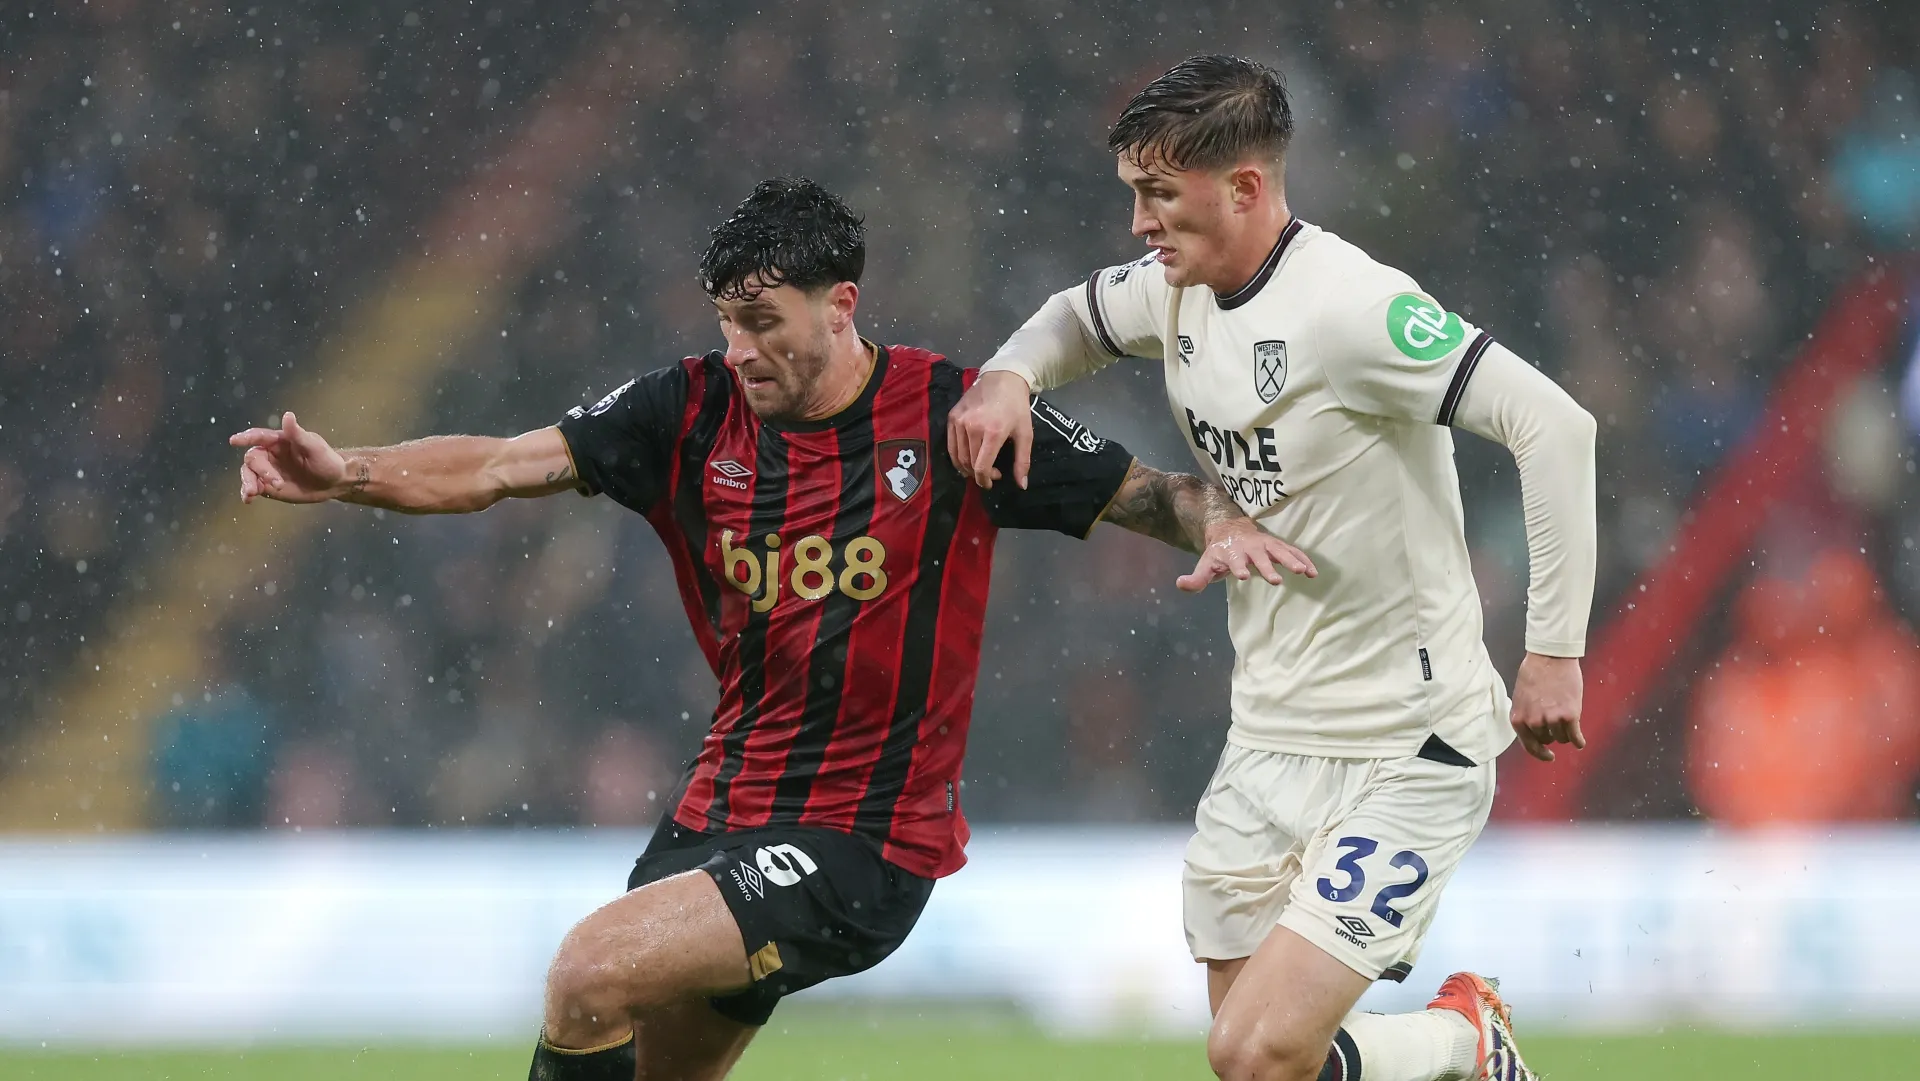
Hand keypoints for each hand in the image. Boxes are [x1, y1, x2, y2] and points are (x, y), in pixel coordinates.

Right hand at [228, 412, 350, 503]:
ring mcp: (267, 471)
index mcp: (279, 441)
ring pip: (248, 473)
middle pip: (253, 458)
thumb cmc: (326, 460)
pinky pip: (253, 487)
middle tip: (276, 483)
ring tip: (252, 493)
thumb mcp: (315, 447)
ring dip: (248, 482)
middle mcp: (270, 454)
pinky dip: (248, 492)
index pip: (259, 436)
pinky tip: (248, 499)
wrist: (333, 483)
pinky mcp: (268, 486)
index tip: (234, 441)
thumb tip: (288, 415)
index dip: (246, 437)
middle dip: (260, 470)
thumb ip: (298, 434)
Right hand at [947, 370, 1032, 488]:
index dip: (985, 480)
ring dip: (967, 467)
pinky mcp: (952, 417)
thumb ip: (1022, 460)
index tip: (993, 482)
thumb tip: (1022, 486)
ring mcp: (959, 421)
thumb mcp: (1025, 433)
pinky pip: (951, 444)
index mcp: (993, 432)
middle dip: (979, 474)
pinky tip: (965, 459)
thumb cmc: (1016, 406)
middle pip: (970, 463)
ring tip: (978, 468)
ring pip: (958, 456)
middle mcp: (972, 427)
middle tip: (991, 473)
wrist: (1002, 378)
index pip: (981, 466)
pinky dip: (956, 456)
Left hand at [1175, 519, 1316, 592]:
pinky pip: (1293, 552)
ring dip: (1292, 561)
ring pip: (1280, 551)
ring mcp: (1266, 545)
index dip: (1238, 567)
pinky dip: (1303, 560)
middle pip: (1260, 557)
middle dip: (1267, 567)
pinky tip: (1313, 572)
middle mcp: (1251, 547)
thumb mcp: (1206, 564)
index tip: (1242, 575)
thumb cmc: (1220, 552)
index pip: (1235, 560)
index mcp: (1233, 552)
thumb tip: (1180, 584)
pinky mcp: (1278, 546)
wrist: (1231, 529)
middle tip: (1276, 580)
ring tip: (1304, 573)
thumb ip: (1196, 579)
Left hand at [1510, 652, 1584, 761]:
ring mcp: (1551, 720)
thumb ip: (1526, 714)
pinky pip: (1575, 737)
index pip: (1528, 745)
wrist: (1550, 657)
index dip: (1539, 753)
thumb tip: (1534, 730)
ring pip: (1562, 737)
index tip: (1549, 756)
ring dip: (1566, 731)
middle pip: (1547, 740)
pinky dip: (1579, 741)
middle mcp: (1533, 722)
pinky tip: (1581, 741)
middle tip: (1557, 721)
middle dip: (1552, 733)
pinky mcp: (1569, 715)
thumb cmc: (1535, 672)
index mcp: (1518, 718)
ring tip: (1567, 717)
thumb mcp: (1521, 697)